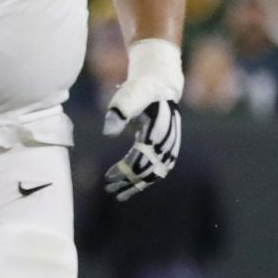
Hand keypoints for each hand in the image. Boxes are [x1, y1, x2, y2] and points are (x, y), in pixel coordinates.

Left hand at [104, 40, 184, 199]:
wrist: (160, 83)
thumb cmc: (142, 87)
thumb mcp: (130, 93)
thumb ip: (120, 110)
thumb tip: (108, 134)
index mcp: (159, 131)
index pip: (142, 158)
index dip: (125, 170)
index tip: (108, 177)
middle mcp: (167, 141)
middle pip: (149, 170)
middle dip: (129, 182)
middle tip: (109, 189)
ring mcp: (169, 146)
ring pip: (155, 173)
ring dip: (138, 184)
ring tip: (119, 194)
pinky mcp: (166, 147)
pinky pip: (157, 169)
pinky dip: (145, 179)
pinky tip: (132, 184)